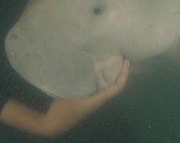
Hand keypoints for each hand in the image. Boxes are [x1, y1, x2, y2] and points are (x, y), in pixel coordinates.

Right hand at [0, 59, 129, 136]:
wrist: (53, 124)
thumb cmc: (63, 109)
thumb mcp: (71, 91)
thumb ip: (80, 77)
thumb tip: (89, 63)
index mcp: (98, 99)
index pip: (117, 87)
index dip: (123, 74)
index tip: (126, 61)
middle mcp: (98, 100)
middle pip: (113, 85)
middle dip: (117, 71)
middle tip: (116, 56)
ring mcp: (92, 100)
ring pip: (105, 85)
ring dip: (107, 73)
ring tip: (105, 59)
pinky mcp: (85, 100)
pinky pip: (96, 86)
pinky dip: (98, 77)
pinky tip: (91, 68)